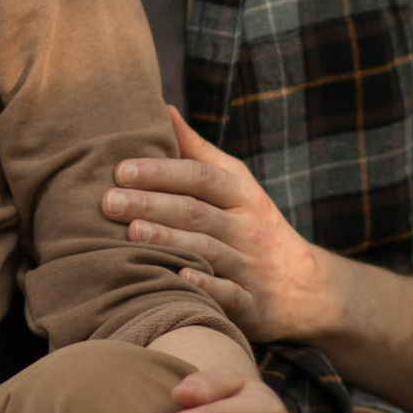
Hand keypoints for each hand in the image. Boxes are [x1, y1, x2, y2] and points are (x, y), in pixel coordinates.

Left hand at [104, 110, 340, 343]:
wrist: (303, 288)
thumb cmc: (254, 226)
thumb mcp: (238, 185)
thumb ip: (199, 152)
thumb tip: (162, 109)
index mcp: (243, 195)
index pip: (200, 177)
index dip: (161, 172)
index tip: (121, 170)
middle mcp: (247, 228)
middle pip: (196, 212)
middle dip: (152, 204)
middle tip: (109, 201)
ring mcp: (251, 267)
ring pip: (208, 250)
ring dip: (169, 241)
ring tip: (131, 233)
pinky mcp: (252, 304)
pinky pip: (230, 294)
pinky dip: (206, 286)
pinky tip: (179, 277)